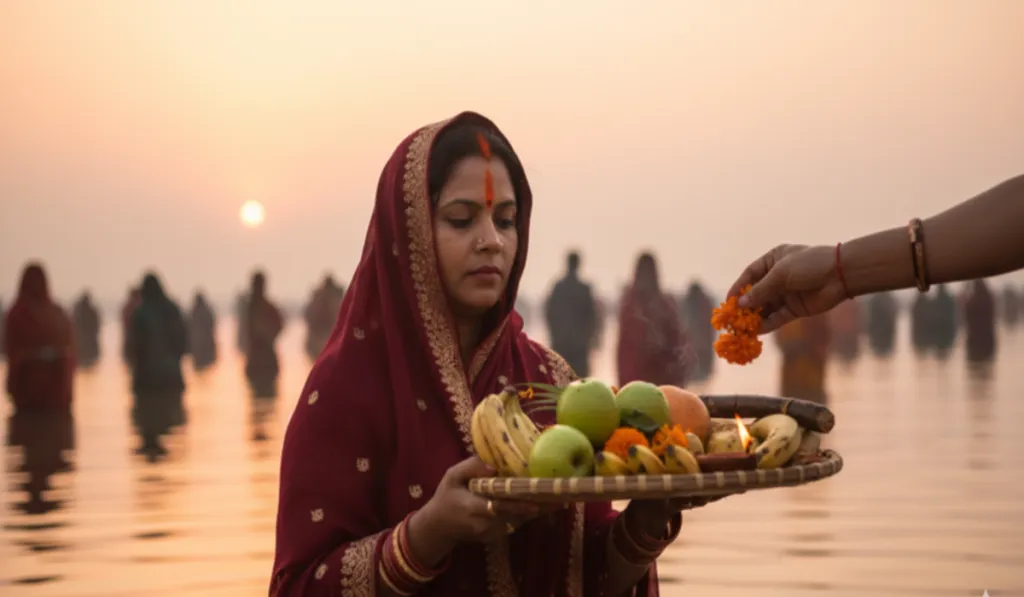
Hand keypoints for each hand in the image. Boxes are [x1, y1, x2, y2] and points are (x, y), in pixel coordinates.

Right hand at [414, 457, 554, 550]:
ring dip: (538, 511)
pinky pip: (515, 523)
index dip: (518, 506)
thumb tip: (493, 466)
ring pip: (518, 520)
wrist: (439, 527)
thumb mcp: (451, 476)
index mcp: (472, 507)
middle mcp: (484, 524)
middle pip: (515, 515)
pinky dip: (529, 514)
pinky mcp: (496, 536)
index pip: (497, 507)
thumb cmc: (446, 497)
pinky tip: (546, 505)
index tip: (536, 502)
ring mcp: (491, 533)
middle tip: (559, 499)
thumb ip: (470, 467)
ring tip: (559, 500)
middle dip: (538, 507)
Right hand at [727, 244, 845, 333]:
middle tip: (733, 319)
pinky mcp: (796, 308)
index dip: (738, 288)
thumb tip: (741, 304)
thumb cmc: (810, 265)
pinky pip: (778, 317)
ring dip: (755, 317)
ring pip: (766, 307)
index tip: (728, 302)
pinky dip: (768, 324)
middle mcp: (778, 277)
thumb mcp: (781, 274)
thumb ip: (760, 290)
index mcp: (773, 260)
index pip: (750, 275)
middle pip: (756, 293)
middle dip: (745, 306)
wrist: (841, 275)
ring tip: (743, 328)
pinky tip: (758, 331)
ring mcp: (787, 293)